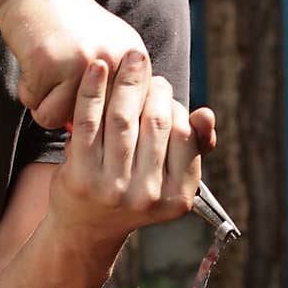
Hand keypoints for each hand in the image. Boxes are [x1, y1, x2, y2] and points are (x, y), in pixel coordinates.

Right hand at [0, 0, 148, 128]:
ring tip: (46, 75)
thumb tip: (121, 143)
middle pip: (94, 123)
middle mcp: (114, 61)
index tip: (86, 105)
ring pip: (60, 119)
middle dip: (73, 116)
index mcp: (134, 58)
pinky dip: (29, 92)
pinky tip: (33, 65)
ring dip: (45, 105)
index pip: (127, 117)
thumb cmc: (68, 26)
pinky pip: (37, 107)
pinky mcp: (50, 64)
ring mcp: (83, 63)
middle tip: (62, 90)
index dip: (102, 120)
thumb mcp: (107, 48)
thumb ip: (121, 88)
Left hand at [47, 50, 216, 245]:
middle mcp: (147, 197)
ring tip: (129, 59)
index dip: (174, 103)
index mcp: (177, 197)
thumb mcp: (169, 178)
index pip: (183, 135)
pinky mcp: (80, 178)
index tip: (162, 89)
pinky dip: (92, 90)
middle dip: (151, 86)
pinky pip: (87, 123)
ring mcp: (113, 189)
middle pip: (154, 123)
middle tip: (143, 65)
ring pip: (121, 119)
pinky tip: (96, 66)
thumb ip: (193, 147)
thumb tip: (206, 113)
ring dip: (125, 80)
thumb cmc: (133, 191)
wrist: (85, 228)